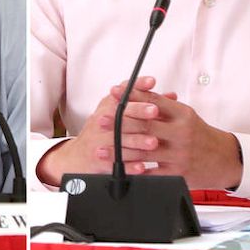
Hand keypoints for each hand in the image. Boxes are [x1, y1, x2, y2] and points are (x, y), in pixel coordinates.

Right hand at [36, 76, 173, 185]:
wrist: (78, 156)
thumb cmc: (104, 128)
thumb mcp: (119, 109)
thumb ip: (145, 102)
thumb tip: (171, 96)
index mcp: (109, 106)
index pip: (123, 93)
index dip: (138, 87)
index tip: (151, 83)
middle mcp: (103, 121)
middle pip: (122, 115)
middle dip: (139, 112)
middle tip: (155, 112)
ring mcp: (100, 141)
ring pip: (120, 140)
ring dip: (137, 141)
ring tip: (153, 142)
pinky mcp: (100, 162)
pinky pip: (116, 164)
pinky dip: (129, 166)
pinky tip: (142, 166)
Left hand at [108, 81, 242, 189]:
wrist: (224, 159)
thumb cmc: (200, 135)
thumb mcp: (185, 115)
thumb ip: (162, 104)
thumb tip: (136, 91)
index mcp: (183, 114)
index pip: (154, 101)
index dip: (131, 96)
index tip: (114, 94)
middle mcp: (181, 132)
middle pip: (146, 125)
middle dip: (120, 122)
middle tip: (101, 120)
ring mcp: (179, 154)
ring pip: (145, 151)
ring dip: (120, 150)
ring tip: (102, 148)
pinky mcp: (178, 174)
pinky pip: (152, 173)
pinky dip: (135, 171)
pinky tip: (120, 170)